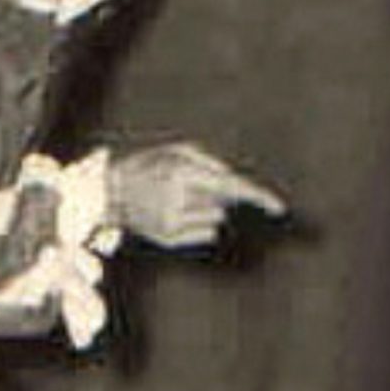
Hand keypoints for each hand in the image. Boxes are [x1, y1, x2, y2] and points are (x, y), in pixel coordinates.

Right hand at [111, 140, 287, 248]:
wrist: (109, 193)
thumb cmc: (147, 166)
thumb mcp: (176, 151)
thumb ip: (209, 163)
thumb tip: (233, 183)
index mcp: (181, 173)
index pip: (231, 187)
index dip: (258, 197)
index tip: (280, 209)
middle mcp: (179, 199)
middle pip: (224, 205)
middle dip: (217, 197)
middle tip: (189, 189)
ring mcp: (173, 223)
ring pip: (216, 221)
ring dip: (206, 211)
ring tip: (177, 201)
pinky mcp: (170, 239)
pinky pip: (205, 234)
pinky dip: (198, 226)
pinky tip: (174, 216)